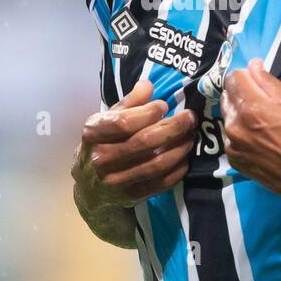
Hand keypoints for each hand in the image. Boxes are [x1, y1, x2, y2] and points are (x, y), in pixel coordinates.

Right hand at [73, 78, 196, 204]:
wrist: (89, 186)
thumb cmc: (103, 143)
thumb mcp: (108, 119)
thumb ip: (129, 102)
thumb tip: (148, 85)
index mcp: (93, 133)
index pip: (124, 122)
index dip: (148, 113)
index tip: (164, 105)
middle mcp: (101, 158)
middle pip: (144, 142)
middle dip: (173, 128)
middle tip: (190, 118)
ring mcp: (116, 180)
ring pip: (156, 164)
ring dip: (179, 148)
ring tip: (191, 137)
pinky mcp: (130, 196)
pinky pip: (160, 183)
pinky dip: (177, 170)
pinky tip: (185, 159)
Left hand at [220, 59, 280, 208]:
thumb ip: (269, 82)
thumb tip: (253, 66)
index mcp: (251, 107)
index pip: (233, 78)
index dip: (246, 76)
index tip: (256, 80)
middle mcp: (235, 126)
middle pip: (227, 97)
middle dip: (241, 93)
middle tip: (261, 101)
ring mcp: (233, 145)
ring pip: (227, 118)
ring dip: (239, 115)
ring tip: (262, 123)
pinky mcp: (235, 161)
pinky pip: (231, 139)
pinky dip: (240, 135)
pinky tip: (259, 140)